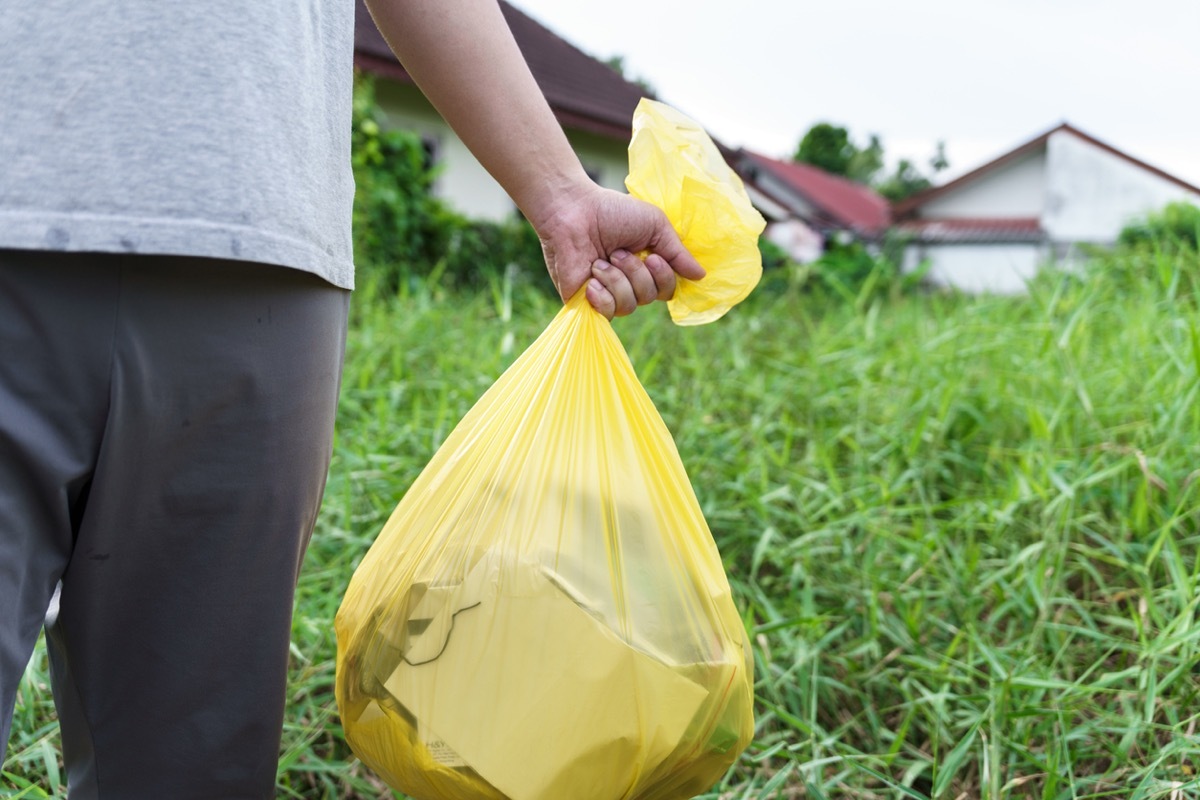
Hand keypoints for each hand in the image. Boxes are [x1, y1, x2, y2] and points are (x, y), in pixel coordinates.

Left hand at [533, 184, 705, 318]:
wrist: (572, 211)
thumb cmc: (612, 211)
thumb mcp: (655, 225)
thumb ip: (677, 252)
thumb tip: (701, 276)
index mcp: (646, 266)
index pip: (667, 290)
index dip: (664, 278)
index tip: (653, 257)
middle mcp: (628, 283)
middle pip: (650, 298)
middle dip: (636, 274)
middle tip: (617, 252)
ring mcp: (607, 293)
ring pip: (629, 306)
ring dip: (617, 280)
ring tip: (599, 262)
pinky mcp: (586, 302)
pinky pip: (607, 314)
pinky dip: (603, 296)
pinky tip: (591, 281)